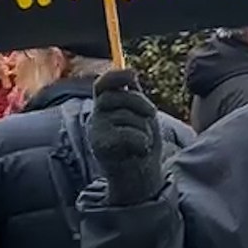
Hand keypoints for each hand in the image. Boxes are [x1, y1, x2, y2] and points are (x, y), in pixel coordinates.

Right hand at [88, 69, 164, 204]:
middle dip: (140, 103)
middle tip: (152, 114)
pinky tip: (140, 149)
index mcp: (106, 107)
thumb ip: (133, 95)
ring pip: (126, 115)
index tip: (133, 75)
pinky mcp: (100, 145)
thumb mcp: (140, 115)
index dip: (116, 76)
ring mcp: (96, 131)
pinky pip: (127, 133)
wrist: (139, 176)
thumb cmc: (142, 143)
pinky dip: (141, 140)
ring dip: (144, 127)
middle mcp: (96, 116)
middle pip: (117, 97)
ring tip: (142, 140)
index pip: (103, 85)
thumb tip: (131, 72)